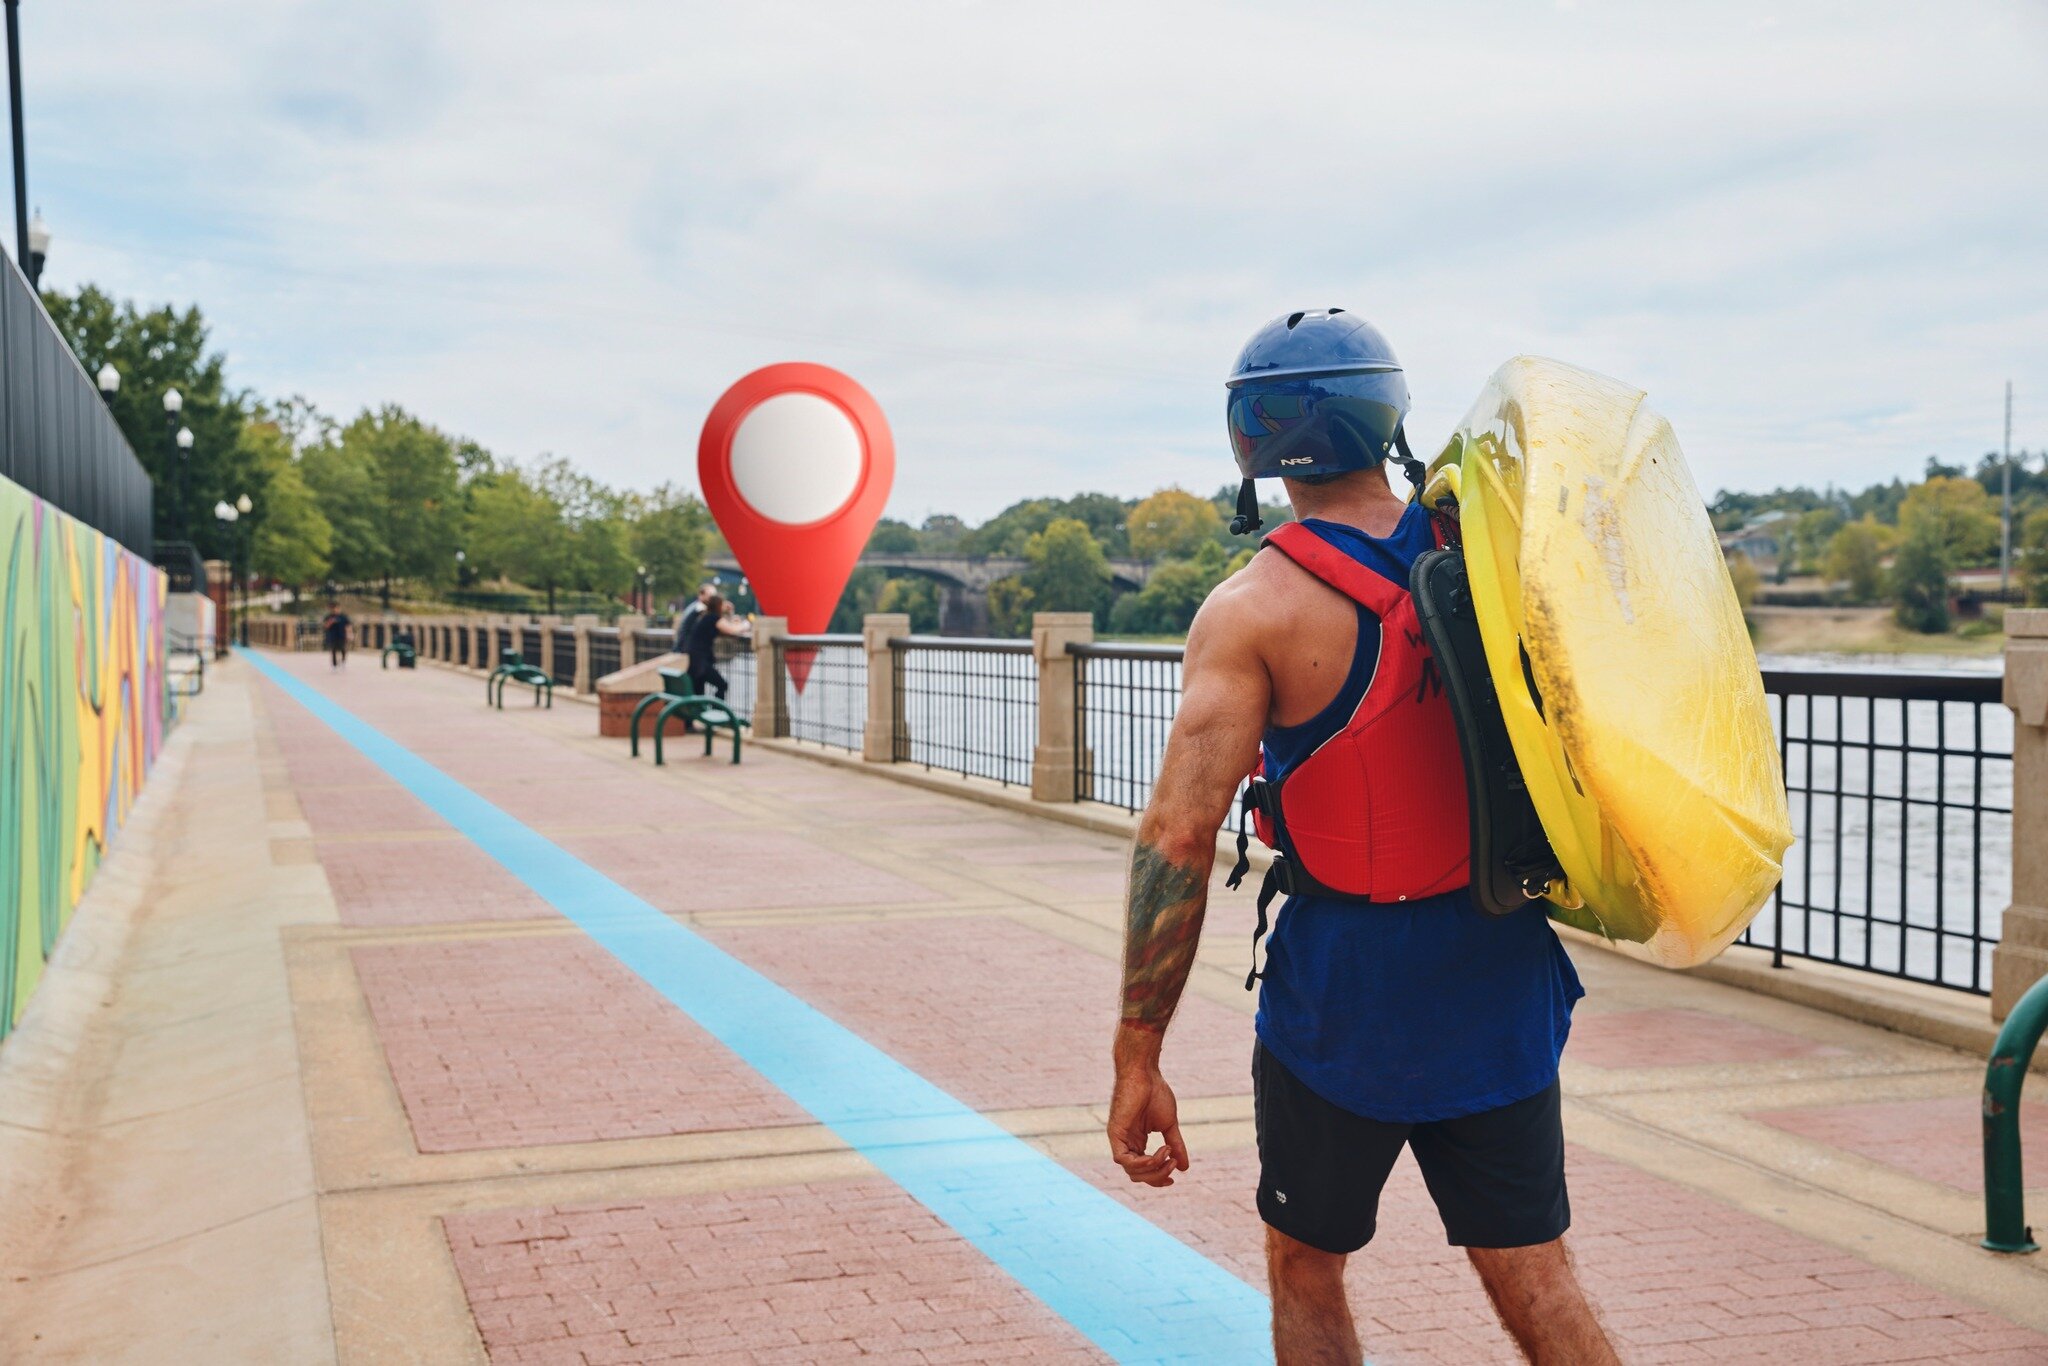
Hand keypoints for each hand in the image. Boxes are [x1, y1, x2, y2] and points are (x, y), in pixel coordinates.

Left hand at [1107, 1064, 1189, 1186]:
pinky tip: (1156, 1156)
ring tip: (1168, 1155)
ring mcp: (1119, 1139)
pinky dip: (1142, 1163)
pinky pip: (1123, 1159)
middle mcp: (1127, 1143)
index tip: (1174, 1177)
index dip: (1158, 1178)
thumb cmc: (1155, 1093)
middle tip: (1173, 1164)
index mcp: (1137, 1141)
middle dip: (1157, 1176)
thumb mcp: (1168, 1125)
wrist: (1144, 1073)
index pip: (1144, 1170)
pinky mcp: (1115, 1133)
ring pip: (1131, 1170)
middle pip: (1137, 1175)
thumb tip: (1184, 1168)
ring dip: (1153, 1168)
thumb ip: (1175, 1145)